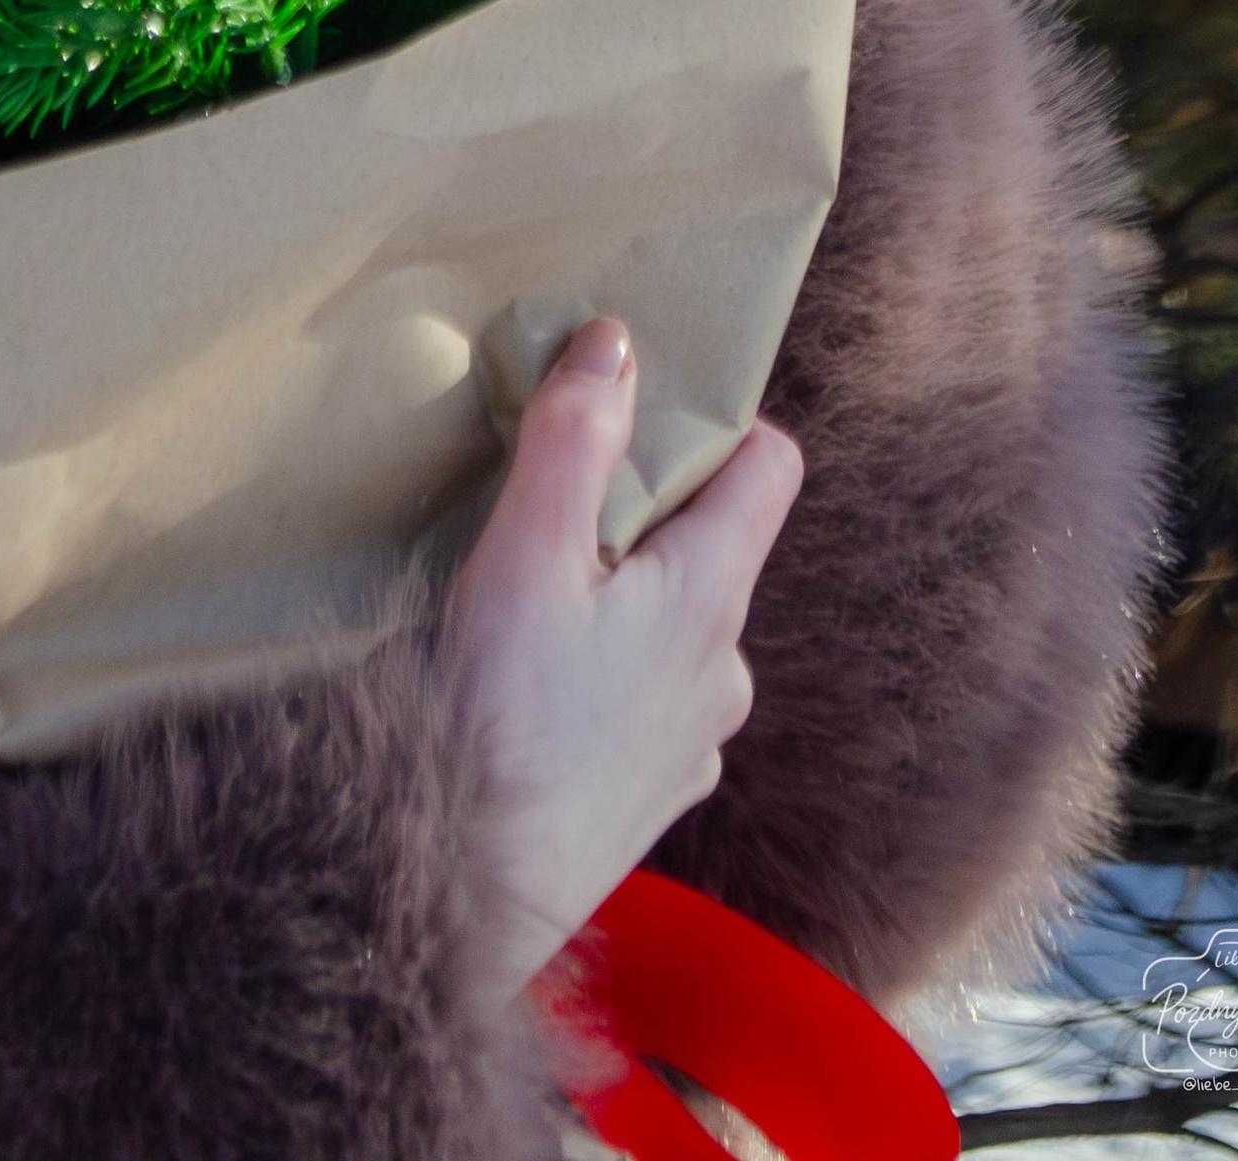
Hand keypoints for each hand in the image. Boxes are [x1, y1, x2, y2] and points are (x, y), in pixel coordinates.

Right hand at [446, 318, 802, 1006]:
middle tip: (549, 503)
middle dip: (641, 511)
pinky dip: (601, 673)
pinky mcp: (653, 795)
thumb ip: (573, 440)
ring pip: (671, 625)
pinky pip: (642, 697)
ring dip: (617, 599)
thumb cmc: (498, 720)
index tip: (634, 412)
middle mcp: (725, 670)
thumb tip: (617, 342)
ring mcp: (696, 743)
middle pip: (710, 543)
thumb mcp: (525, 555)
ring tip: (527, 598)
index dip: (713, 423)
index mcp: (711, 597)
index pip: (769, 467)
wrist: (469, 896)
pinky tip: (533, 683)